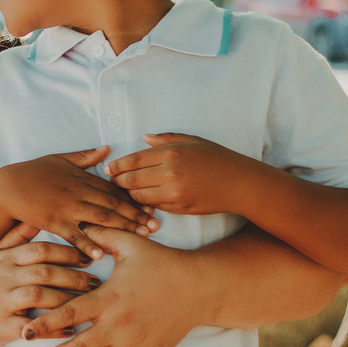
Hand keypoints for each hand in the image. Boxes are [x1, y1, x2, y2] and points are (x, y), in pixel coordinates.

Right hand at [0, 147, 156, 260]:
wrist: (8, 187)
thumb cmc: (33, 172)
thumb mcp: (60, 159)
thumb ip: (85, 156)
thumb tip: (107, 149)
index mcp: (81, 178)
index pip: (113, 189)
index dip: (134, 198)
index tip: (151, 206)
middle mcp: (78, 193)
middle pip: (113, 205)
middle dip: (136, 215)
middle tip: (156, 225)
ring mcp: (66, 208)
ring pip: (100, 219)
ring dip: (123, 228)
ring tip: (141, 237)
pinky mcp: (54, 222)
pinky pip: (74, 235)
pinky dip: (87, 244)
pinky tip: (100, 253)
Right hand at [0, 240, 100, 346]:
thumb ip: (14, 238)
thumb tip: (36, 218)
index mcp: (3, 259)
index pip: (40, 250)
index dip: (68, 252)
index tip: (89, 257)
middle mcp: (3, 278)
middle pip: (45, 272)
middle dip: (74, 276)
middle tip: (97, 282)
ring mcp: (1, 302)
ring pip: (40, 297)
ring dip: (67, 300)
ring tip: (88, 304)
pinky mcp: (1, 326)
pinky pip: (31, 327)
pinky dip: (52, 328)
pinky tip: (70, 330)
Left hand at [20, 225, 209, 346]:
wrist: (201, 285)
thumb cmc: (163, 262)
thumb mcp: (131, 243)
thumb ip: (101, 236)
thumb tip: (76, 222)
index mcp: (108, 299)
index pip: (69, 314)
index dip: (45, 324)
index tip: (25, 334)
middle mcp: (119, 326)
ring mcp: (136, 344)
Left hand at [104, 133, 253, 215]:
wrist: (240, 184)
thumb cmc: (216, 158)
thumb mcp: (192, 141)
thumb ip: (165, 139)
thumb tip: (144, 138)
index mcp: (171, 153)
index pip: (133, 160)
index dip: (116, 165)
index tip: (107, 168)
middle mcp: (170, 173)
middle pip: (130, 180)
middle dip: (117, 181)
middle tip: (112, 180)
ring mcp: (174, 193)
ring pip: (138, 196)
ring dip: (129, 194)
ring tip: (124, 189)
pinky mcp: (178, 208)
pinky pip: (153, 206)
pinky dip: (145, 203)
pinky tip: (142, 198)